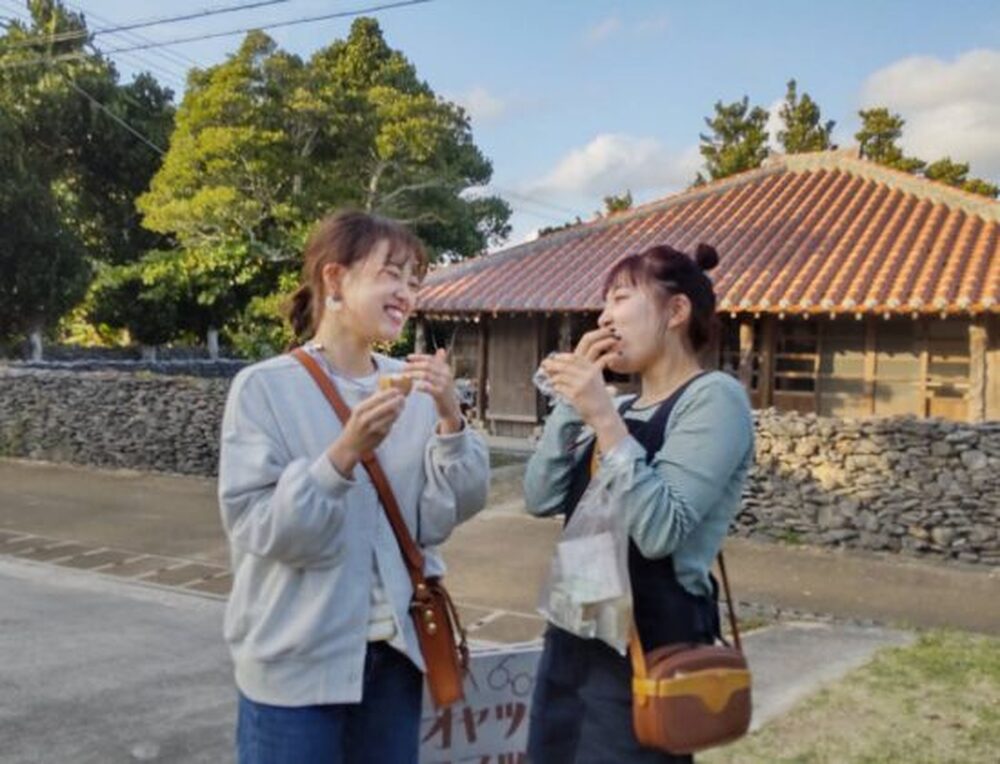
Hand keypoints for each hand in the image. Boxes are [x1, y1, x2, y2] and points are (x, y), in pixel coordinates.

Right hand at [327, 388, 404, 475]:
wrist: (350, 446)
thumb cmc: (356, 425)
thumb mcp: (359, 412)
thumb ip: (371, 401)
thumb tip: (384, 388)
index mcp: (359, 409)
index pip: (377, 398)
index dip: (389, 393)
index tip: (397, 390)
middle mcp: (365, 418)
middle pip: (386, 407)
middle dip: (396, 401)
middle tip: (402, 398)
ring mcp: (373, 428)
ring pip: (391, 416)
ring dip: (398, 411)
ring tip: (400, 408)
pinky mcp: (380, 435)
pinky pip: (391, 425)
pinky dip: (393, 420)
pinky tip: (392, 419)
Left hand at [406, 349, 462, 433]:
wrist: (451, 409)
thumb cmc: (444, 392)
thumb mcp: (444, 376)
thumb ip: (440, 364)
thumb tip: (441, 350)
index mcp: (445, 368)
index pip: (430, 359)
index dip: (419, 357)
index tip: (408, 357)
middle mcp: (446, 374)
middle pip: (427, 366)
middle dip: (413, 366)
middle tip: (403, 368)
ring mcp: (444, 384)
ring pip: (426, 375)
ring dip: (413, 375)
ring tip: (405, 376)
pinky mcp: (440, 394)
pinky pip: (428, 387)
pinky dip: (420, 386)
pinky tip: (414, 387)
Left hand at [542, 327, 627, 450]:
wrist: (605, 419)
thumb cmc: (601, 406)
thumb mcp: (598, 388)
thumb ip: (589, 378)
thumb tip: (574, 375)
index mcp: (595, 372)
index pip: (578, 358)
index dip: (565, 357)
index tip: (555, 357)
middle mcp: (590, 375)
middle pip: (567, 364)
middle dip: (555, 363)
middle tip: (545, 363)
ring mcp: (582, 383)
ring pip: (562, 374)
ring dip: (552, 373)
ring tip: (545, 372)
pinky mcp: (576, 392)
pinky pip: (561, 385)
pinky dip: (554, 385)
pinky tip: (551, 385)